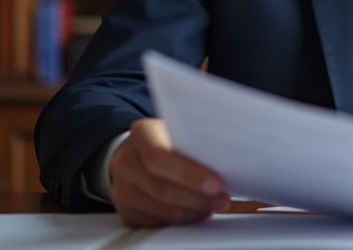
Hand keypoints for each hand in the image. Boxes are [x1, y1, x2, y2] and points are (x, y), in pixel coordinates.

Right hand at [108, 118, 230, 226]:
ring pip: (162, 210)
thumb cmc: (168, 140)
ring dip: (193, 211)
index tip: (216, 183)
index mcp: (141, 133)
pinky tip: (196, 210)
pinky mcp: (125, 210)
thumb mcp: (180, 129)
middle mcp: (125, 161)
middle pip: (162, 189)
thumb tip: (231, 158)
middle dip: (198, 198)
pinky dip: (181, 219)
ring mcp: (121, 188)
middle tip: (222, 199)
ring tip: (214, 205)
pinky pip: (156, 222)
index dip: (189, 174)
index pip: (159, 156)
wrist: (139, 152)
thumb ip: (196, 140)